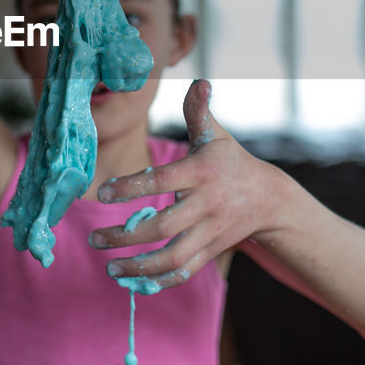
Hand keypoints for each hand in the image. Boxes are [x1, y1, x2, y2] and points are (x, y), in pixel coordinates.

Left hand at [89, 80, 291, 288]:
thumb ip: (199, 111)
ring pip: (173, 257)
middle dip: (126, 236)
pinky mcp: (211, 252)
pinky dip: (159, 282)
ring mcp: (210, 232)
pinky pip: (185, 272)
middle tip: (95, 239)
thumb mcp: (216, 135)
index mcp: (201, 172)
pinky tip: (134, 281)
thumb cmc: (231, 161)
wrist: (270, 199)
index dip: (132, 188)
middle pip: (164, 227)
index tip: (103, 192)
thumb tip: (199, 81)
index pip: (162, 181)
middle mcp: (206, 205)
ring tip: (110, 268)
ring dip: (139, 267)